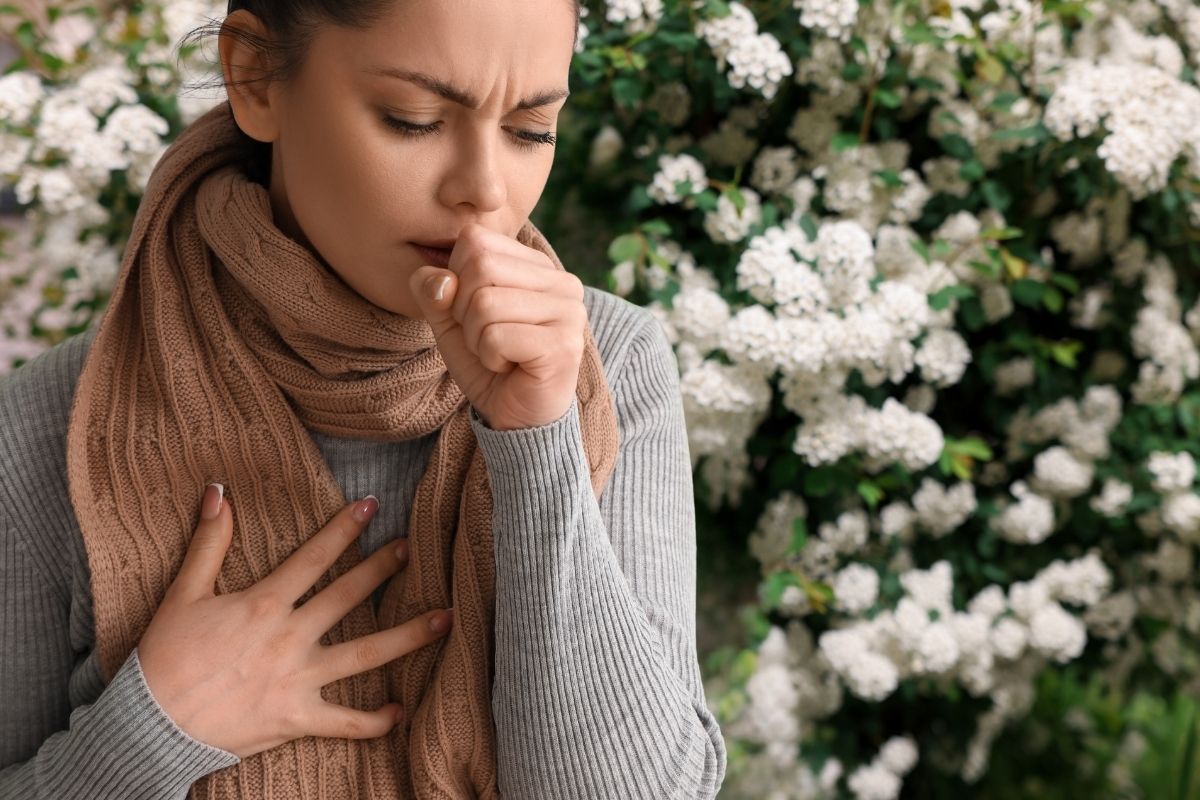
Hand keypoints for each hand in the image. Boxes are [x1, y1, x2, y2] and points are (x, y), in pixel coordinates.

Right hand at [137, 483, 453, 758]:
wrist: (150, 726)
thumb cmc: (163, 659)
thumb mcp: (183, 594)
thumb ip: (208, 542)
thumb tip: (217, 490)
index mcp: (265, 604)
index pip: (315, 556)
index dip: (345, 528)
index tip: (372, 505)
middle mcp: (290, 638)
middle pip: (349, 596)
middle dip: (383, 568)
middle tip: (412, 548)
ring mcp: (299, 679)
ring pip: (365, 654)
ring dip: (409, 636)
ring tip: (446, 619)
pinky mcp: (298, 718)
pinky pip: (346, 722)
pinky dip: (376, 721)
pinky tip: (402, 712)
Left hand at [408, 222, 586, 430]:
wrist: (518, 419)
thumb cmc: (490, 365)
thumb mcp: (451, 323)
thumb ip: (435, 292)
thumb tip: (437, 278)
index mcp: (537, 266)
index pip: (475, 240)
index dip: (457, 280)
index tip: (476, 316)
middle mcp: (561, 281)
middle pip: (479, 265)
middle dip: (464, 311)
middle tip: (486, 339)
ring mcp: (568, 311)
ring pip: (485, 303)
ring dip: (477, 339)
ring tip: (499, 355)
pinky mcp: (563, 344)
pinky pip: (496, 336)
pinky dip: (490, 358)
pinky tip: (510, 368)